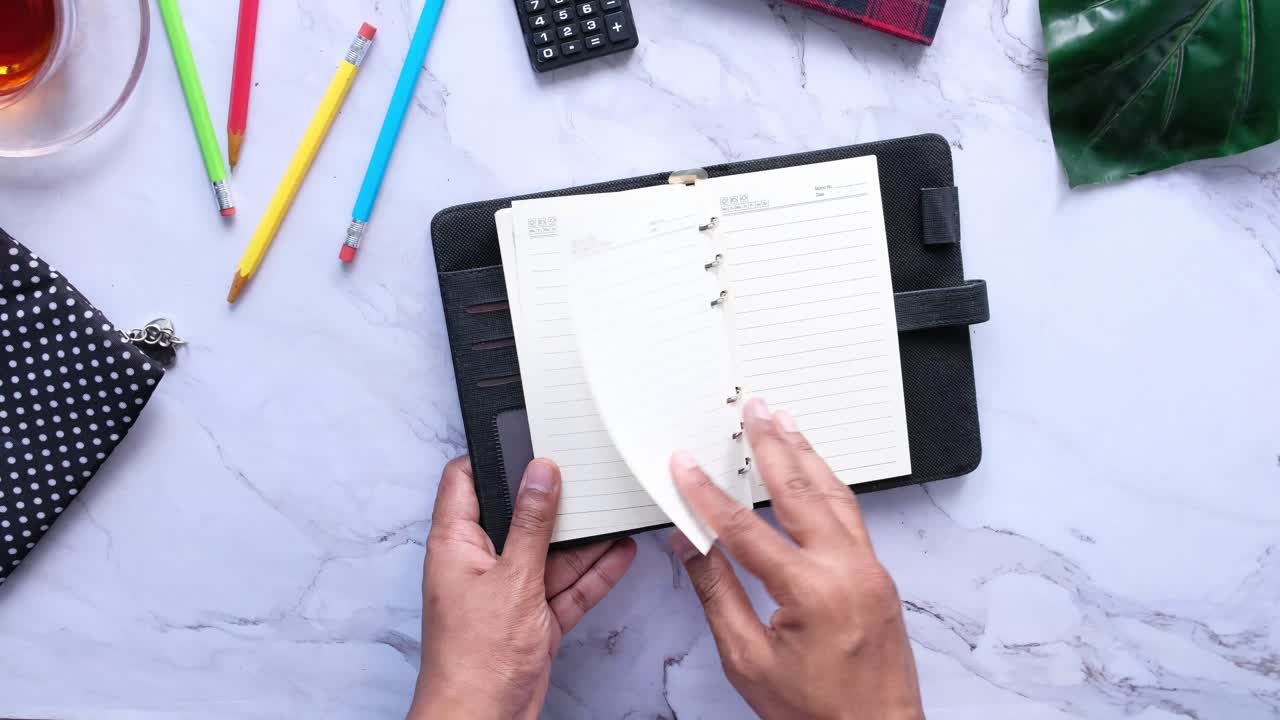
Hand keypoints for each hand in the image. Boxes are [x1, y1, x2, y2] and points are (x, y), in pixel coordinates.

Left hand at [409, 457, 636, 719]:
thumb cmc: (474, 660)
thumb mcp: (512, 578)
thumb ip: (531, 523)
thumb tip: (540, 473)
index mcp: (456, 544)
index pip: (465, 481)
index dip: (492, 456)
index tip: (525, 438)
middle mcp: (480, 563)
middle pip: (518, 516)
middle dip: (552, 500)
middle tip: (584, 474)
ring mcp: (509, 592)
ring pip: (550, 553)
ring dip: (583, 539)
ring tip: (615, 510)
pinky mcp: (533, 618)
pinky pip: (567, 587)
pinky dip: (593, 574)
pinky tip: (620, 553)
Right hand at [670, 398, 923, 719]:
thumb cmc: (818, 711)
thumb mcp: (748, 659)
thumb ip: (717, 594)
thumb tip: (691, 547)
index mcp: (811, 590)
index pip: (744, 528)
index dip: (706, 494)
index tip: (684, 466)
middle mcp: (846, 569)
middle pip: (800, 490)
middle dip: (771, 445)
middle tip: (753, 411)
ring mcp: (869, 569)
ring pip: (834, 494)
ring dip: (806, 454)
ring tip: (784, 422)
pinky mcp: (878, 575)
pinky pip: (851, 514)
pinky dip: (828, 484)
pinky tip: (816, 471)